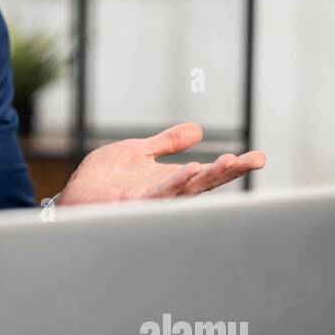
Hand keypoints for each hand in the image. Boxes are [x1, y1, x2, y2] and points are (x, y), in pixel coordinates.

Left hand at [54, 122, 264, 205]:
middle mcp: (167, 194)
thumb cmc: (105, 180)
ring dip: (207, 177)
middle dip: (230, 173)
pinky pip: (157, 195)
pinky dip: (175, 184)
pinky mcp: (131, 204)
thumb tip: (199, 130)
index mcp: (172, 181)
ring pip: (185, 190)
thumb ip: (168, 143)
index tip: (259, 157)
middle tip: (255, 160)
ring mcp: (150, 202)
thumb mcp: (139, 152)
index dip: (233, 167)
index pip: (208, 173)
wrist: (75, 196)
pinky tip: (190, 171)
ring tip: (228, 163)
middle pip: (204, 183)